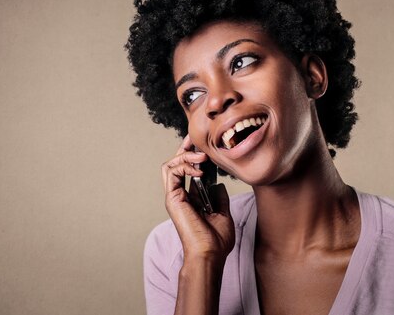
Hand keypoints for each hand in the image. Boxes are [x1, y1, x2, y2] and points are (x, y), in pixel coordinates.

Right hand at [161, 135, 234, 261]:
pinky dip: (183, 165)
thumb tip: (219, 185)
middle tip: (195, 140)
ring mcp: (174, 197)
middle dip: (185, 149)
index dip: (192, 156)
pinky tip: (199, 169)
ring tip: (202, 157)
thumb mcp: (223, 214)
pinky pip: (170, 172)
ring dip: (185, 156)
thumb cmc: (216, 240)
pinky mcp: (172, 198)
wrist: (210, 254)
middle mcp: (180, 196)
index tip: (202, 146)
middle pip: (175, 164)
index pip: (186, 171)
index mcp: (190, 199)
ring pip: (170, 165)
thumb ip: (219, 198)